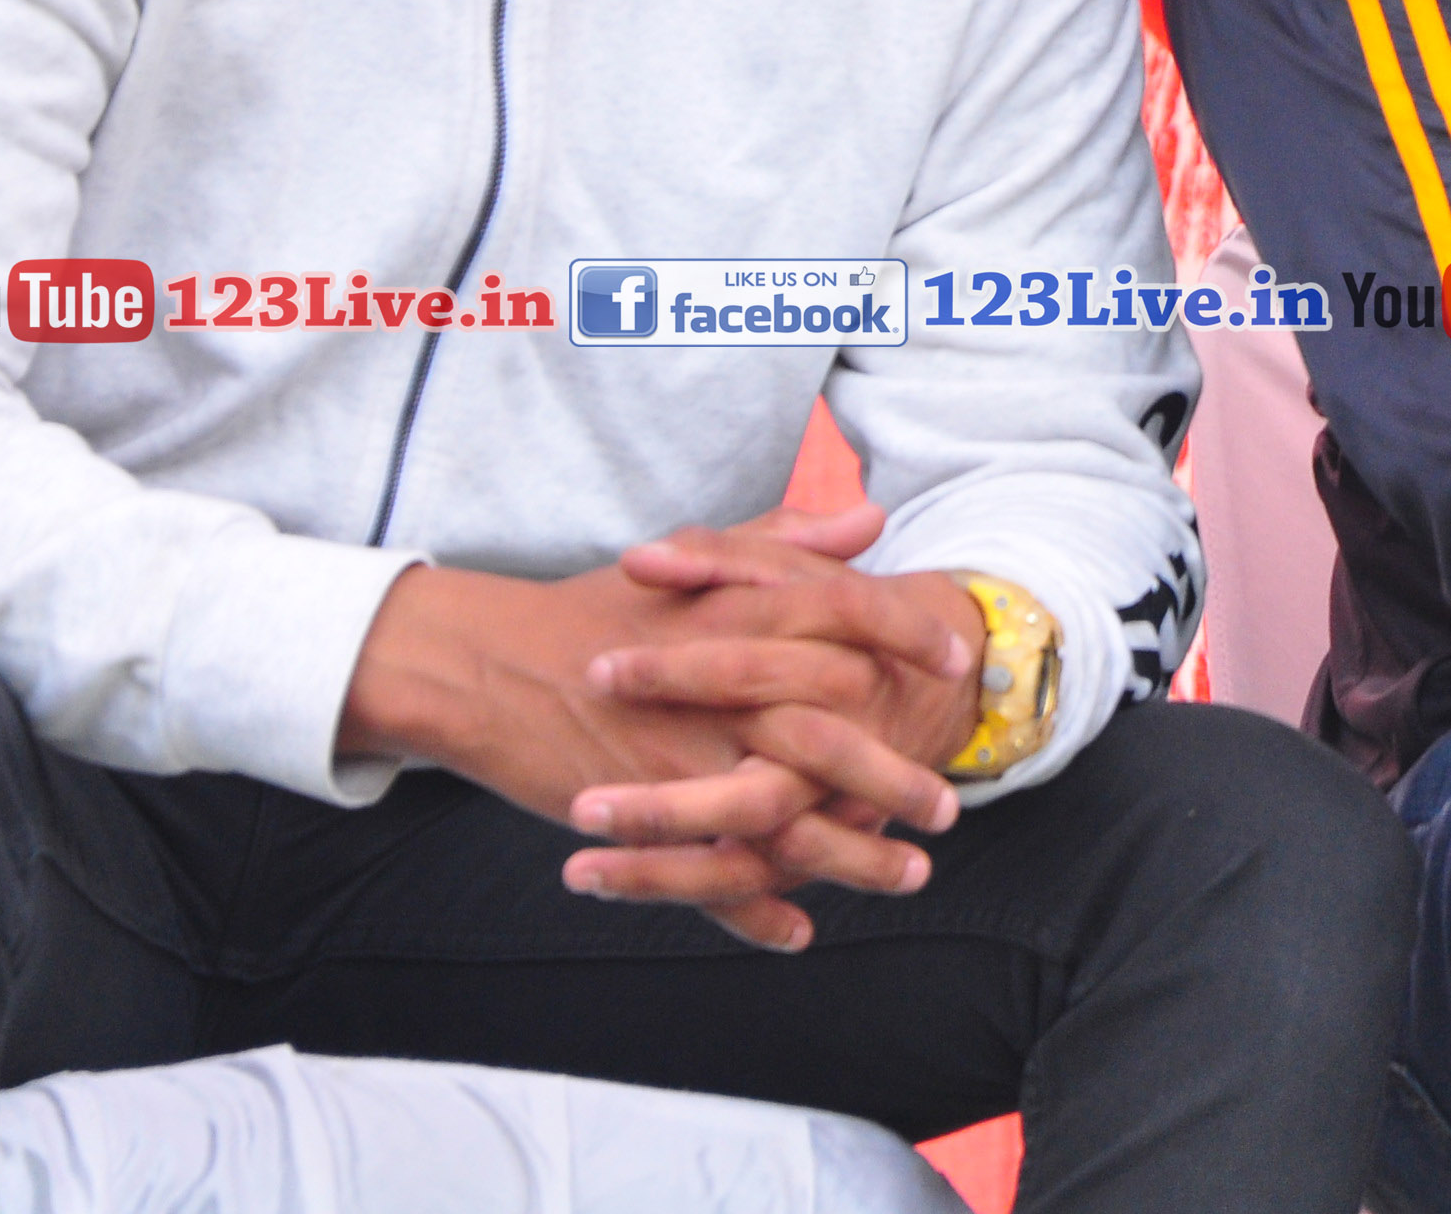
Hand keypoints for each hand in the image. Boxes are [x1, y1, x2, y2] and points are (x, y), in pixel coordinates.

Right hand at [336, 503, 977, 948]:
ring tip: (909, 876)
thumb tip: (871, 521)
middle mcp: (720, 688)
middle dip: (899, 775)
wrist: (488, 666)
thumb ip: (788, 544)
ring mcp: (683, 758)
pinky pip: (713, 875)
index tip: (962, 667)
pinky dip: (759, 909)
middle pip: (833, 735)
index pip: (848, 619)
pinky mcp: (645, 814)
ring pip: (787, 817)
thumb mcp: (693, 560)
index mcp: (738, 615)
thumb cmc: (596, 609)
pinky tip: (800, 930)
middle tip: (949, 808)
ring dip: (853, 856)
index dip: (910, 639)